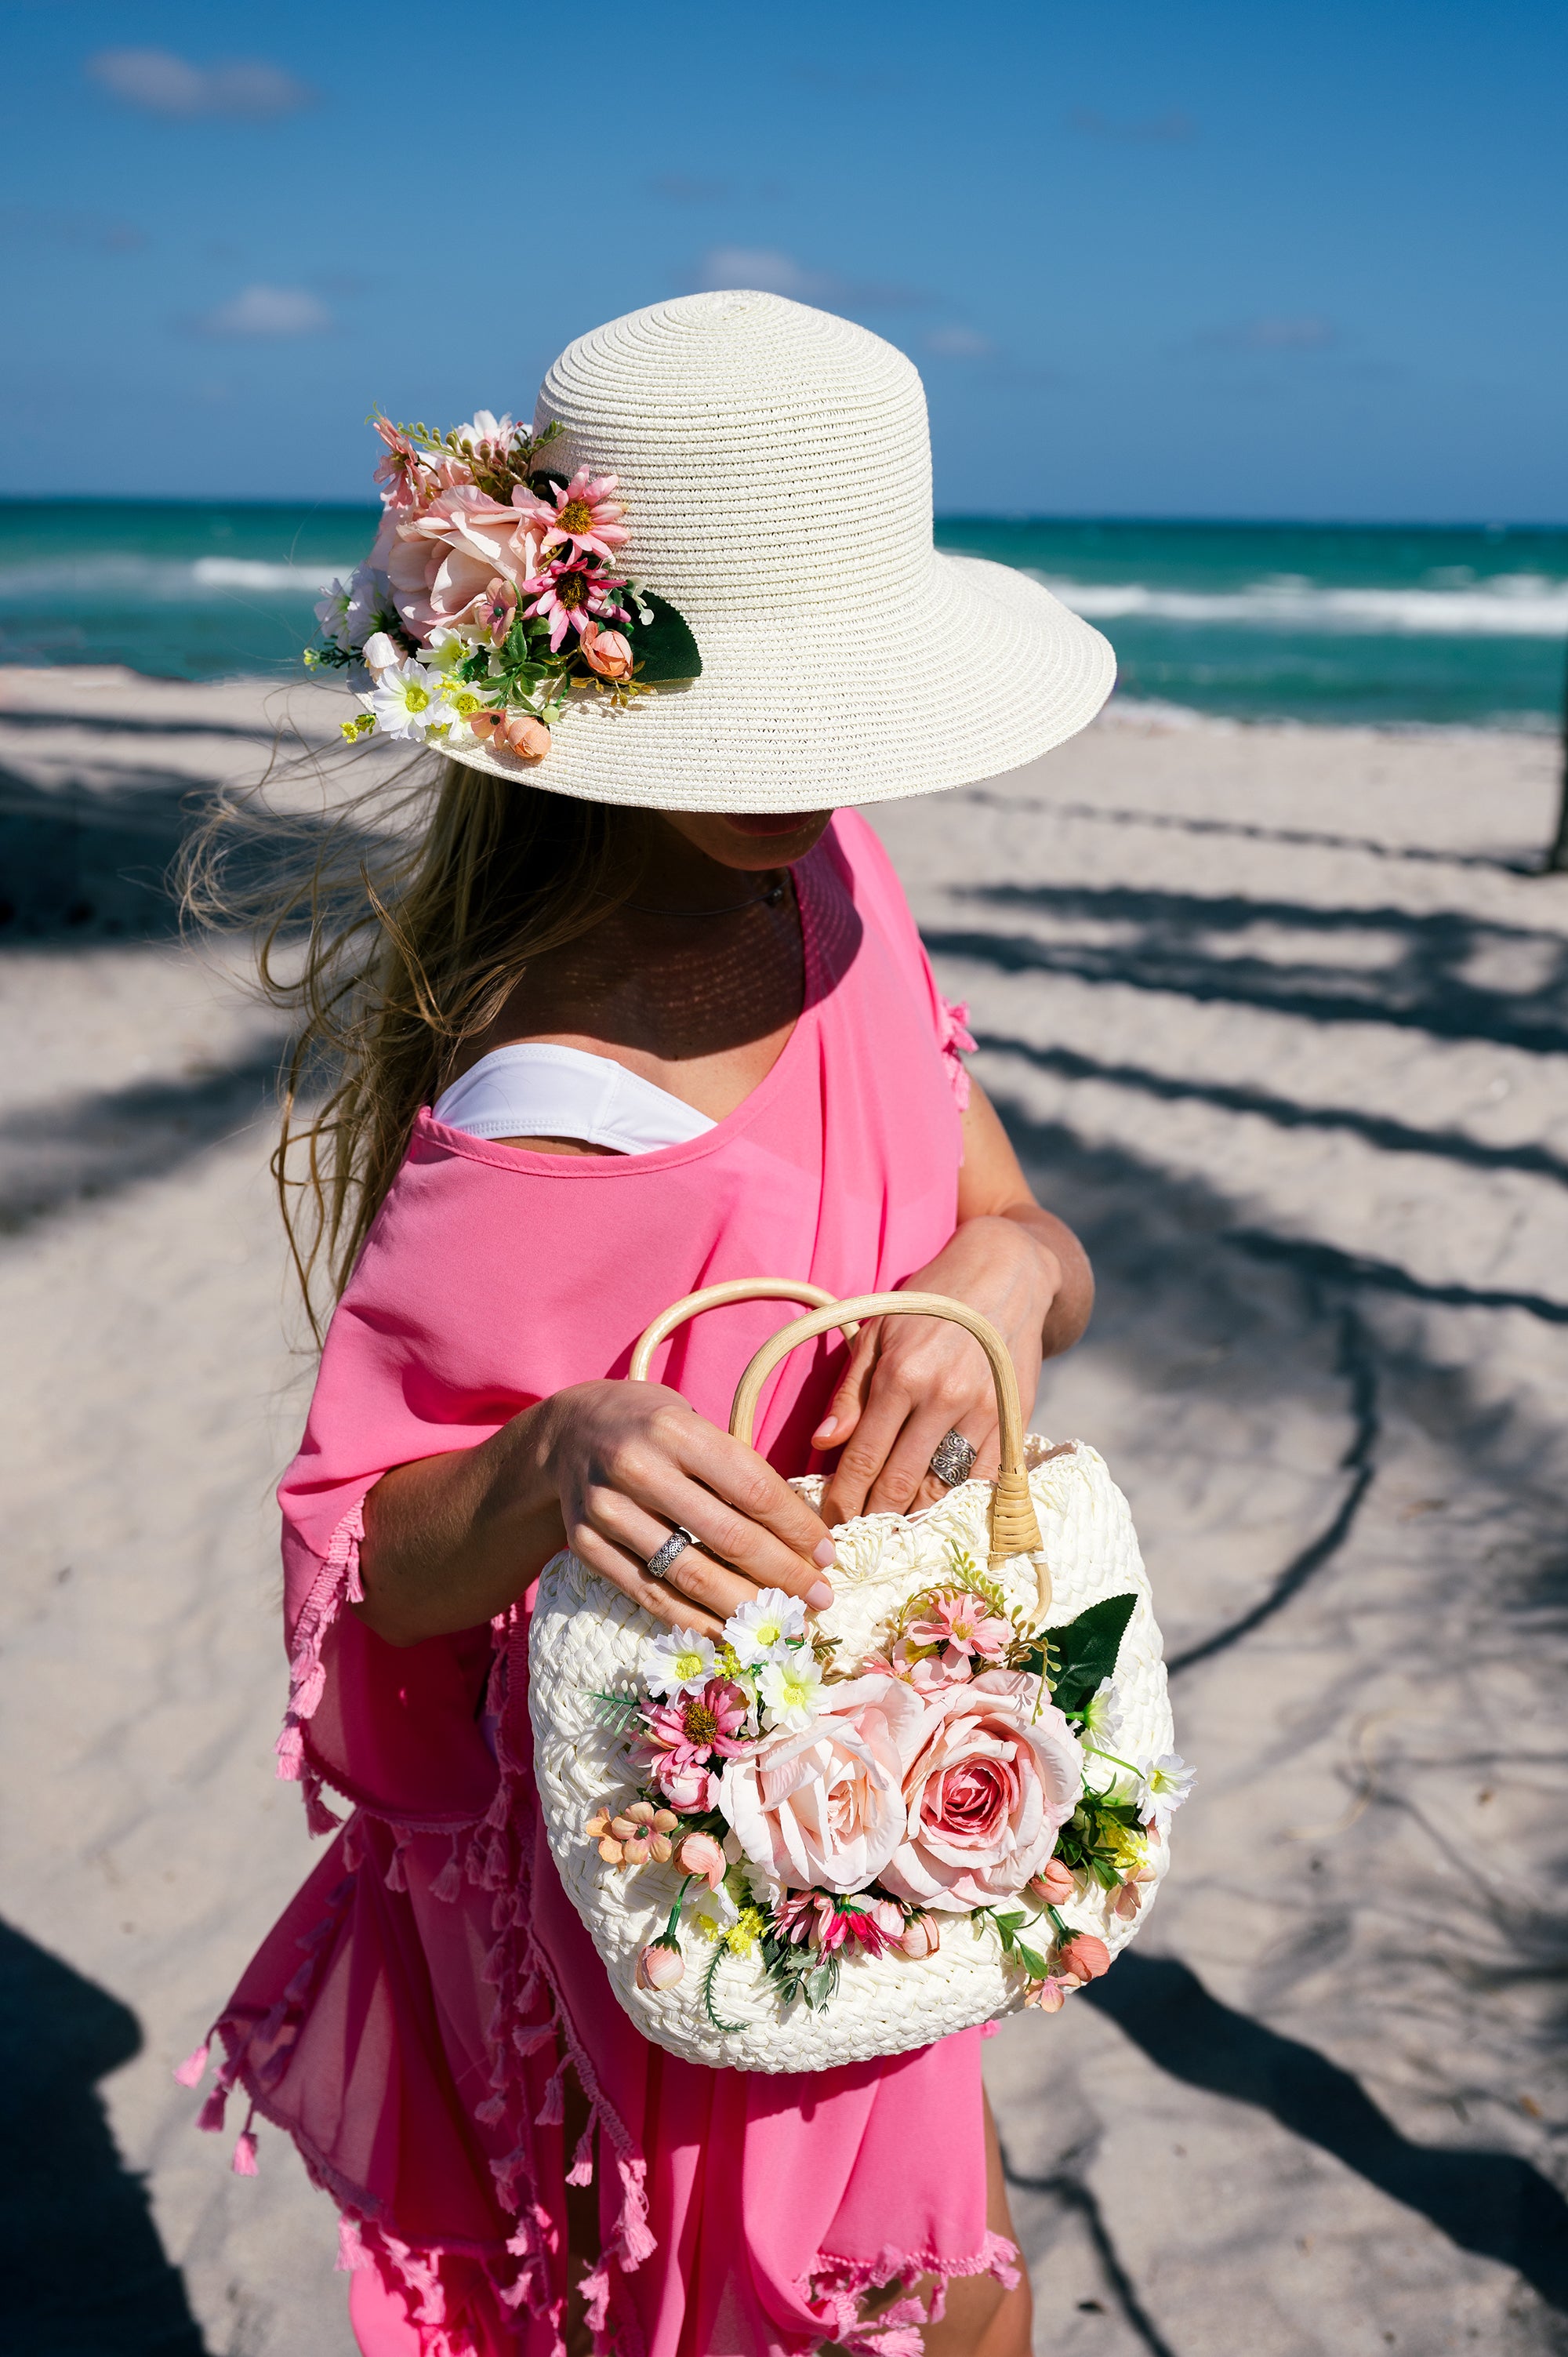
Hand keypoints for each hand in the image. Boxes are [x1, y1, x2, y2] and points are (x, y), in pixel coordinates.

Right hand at [541, 1379, 836, 1637]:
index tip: (828, 1556)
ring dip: (744, 1606)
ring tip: (779, 1621)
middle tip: (820, 1598)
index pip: (753, 1489)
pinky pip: (649, 1595)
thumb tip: (800, 1536)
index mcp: (675, 1429)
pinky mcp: (587, 1545)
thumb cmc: (651, 1425)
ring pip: (689, 1575)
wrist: (567, 1432)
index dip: (797, 1529)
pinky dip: (693, 1620)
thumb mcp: (693, 1421)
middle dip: (784, 1574)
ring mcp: (607, 1510)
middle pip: (728, 1537)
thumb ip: (737, 1469)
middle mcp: (637, 1467)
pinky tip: (727, 1631)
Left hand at [815, 1216, 1060, 1526]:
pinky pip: (982, 1478)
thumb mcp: (878, 1331)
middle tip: (853, 1541)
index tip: (827, 1524)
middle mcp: (943, 1396)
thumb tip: (822, 1443)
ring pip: (942, 1488)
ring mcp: (984, 1410)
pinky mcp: (1014, 1418)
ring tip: (889, 1533)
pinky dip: (957, 1501)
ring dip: (912, 1518)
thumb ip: (850, 1391)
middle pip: (900, 1483)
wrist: (1007, 1273)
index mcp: (901, 1374)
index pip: (863, 1457)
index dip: (841, 1499)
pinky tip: (935, 1514)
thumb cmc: (931, 1301)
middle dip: (871, 1518)